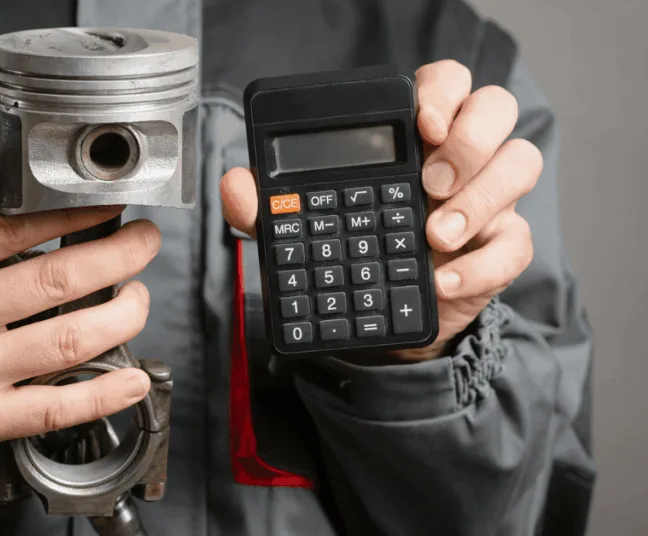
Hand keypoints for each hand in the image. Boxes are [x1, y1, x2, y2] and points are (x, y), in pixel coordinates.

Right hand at [0, 206, 158, 457]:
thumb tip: (50, 220)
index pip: (18, 226)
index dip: (78, 214)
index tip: (110, 209)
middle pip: (57, 279)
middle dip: (120, 255)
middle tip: (143, 244)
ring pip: (69, 340)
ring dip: (123, 315)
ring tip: (139, 298)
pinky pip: (55, 406)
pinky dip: (104, 392)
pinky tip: (132, 378)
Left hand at [221, 60, 541, 360]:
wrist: (379, 321)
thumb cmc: (347, 253)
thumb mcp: (299, 229)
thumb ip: (266, 205)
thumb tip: (235, 184)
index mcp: (414, 136)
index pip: (445, 84)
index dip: (441, 92)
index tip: (421, 122)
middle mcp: (460, 158)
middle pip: (496, 108)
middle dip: (469, 139)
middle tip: (429, 181)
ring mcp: (487, 200)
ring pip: (521, 163)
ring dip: (480, 197)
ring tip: (434, 234)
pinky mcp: (500, 247)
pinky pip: (515, 243)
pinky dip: (480, 264)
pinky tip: (442, 280)